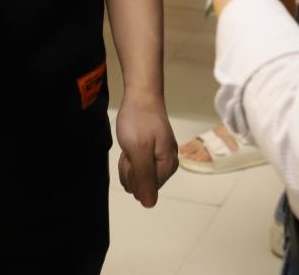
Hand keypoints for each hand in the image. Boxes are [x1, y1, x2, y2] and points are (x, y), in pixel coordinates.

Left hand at [114, 92, 177, 207]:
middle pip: (141, 185)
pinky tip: (133, 141)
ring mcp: (161, 157)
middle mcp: (168, 165)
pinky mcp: (154, 150)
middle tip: (132, 146)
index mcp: (168, 166)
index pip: (144, 190)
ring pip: (137, 175)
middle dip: (131, 168)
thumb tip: (149, 204)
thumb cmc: (139, 121)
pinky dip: (131, 155)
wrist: (141, 94)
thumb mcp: (138, 150)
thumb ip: (144, 178)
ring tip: (132, 142)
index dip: (133, 173)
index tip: (134, 153)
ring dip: (129, 161)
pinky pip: (138, 164)